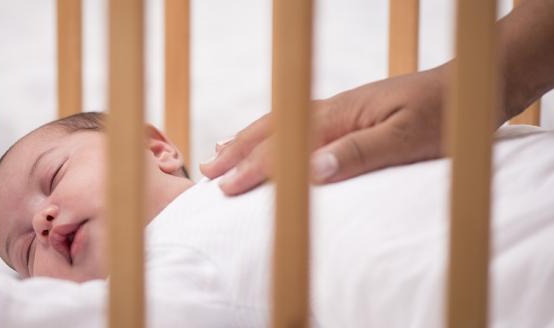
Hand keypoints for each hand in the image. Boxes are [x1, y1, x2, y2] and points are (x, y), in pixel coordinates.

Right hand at [200, 66, 447, 194]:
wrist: (467, 89)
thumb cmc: (442, 117)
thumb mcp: (408, 139)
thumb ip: (361, 153)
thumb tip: (313, 169)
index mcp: (341, 117)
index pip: (286, 147)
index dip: (254, 169)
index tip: (227, 190)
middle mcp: (331, 109)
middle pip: (273, 130)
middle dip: (238, 153)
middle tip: (207, 173)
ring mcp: (337, 109)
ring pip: (279, 123)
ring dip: (247, 141)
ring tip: (220, 155)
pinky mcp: (345, 113)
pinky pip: (295, 121)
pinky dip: (271, 132)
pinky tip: (266, 138)